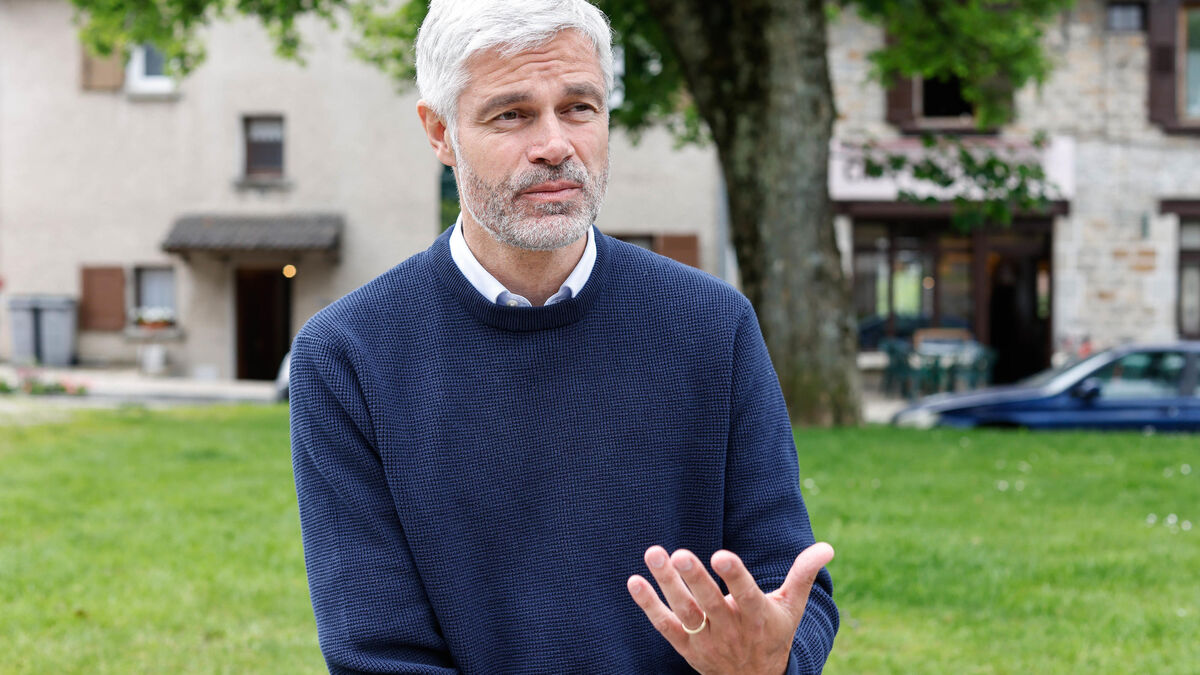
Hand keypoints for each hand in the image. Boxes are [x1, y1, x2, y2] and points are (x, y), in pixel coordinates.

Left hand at [626, 542, 834, 674]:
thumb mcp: (791, 607)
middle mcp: (730, 628)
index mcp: (756, 615)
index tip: (722, 555)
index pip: (745, 594)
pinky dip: (648, 605)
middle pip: (709, 603)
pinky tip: (635, 581)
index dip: (734, 575)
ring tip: (654, 553)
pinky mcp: (686, 646)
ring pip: (684, 611)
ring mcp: (705, 639)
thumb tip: (827, 547)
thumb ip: (803, 574)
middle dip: (695, 579)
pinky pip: (664, 625)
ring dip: (667, 584)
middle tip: (680, 553)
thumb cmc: (773, 633)